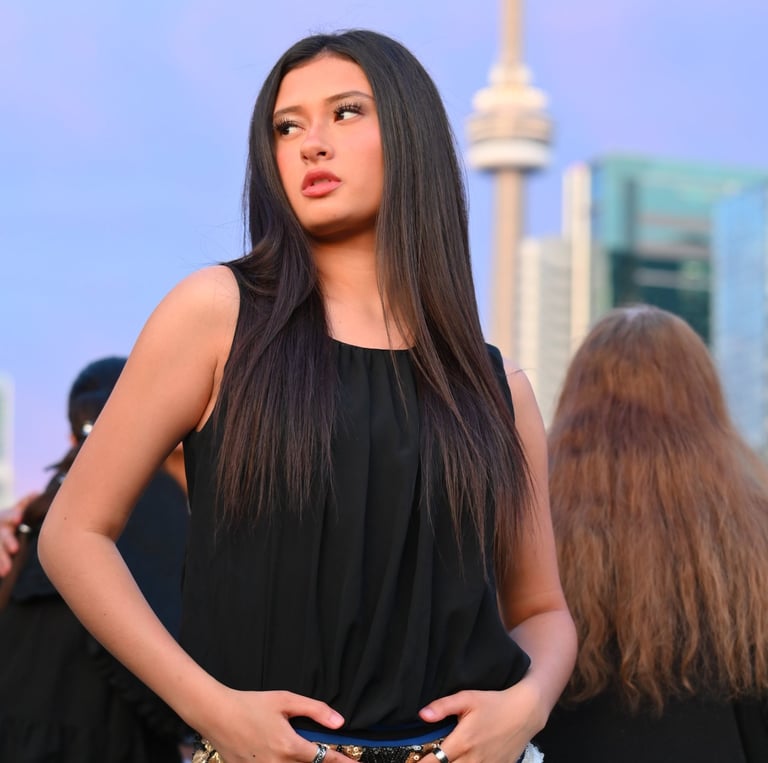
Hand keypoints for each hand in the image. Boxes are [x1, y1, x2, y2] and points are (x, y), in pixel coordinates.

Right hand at [0, 493, 37, 575]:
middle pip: (3, 534)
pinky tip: (2, 573)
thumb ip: (25, 503)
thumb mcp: (17, 509)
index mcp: (6, 516)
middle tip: (15, 549)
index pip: (9, 514)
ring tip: (6, 571)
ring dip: (1, 559)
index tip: (18, 519)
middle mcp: (0, 527)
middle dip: (8, 541)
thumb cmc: (12, 518)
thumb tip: (36, 493)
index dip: (13, 515)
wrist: (1, 526)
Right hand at [198, 688, 350, 762]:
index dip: (343, 762)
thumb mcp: (286, 700)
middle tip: (323, 751)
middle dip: (319, 761)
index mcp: (289, 746)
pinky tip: (279, 754)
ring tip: (292, 745)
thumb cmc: (251, 704)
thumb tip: (338, 721)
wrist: (217, 715)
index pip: (323, 758)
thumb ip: (315, 710)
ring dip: (299, 762)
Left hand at [419, 679, 545, 762]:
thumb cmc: (493, 703)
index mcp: (462, 742)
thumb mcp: (467, 698)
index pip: (435, 762)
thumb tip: (422, 715)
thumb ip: (443, 706)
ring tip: (446, 759)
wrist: (524, 713)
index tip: (414, 761)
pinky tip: (464, 761)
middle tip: (429, 759)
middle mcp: (473, 759)